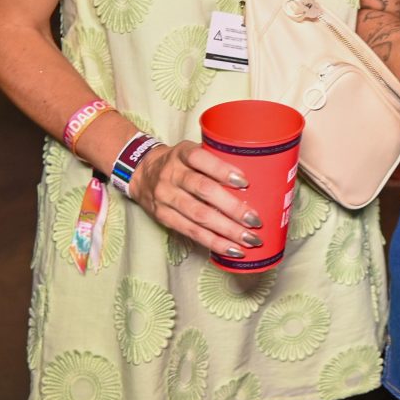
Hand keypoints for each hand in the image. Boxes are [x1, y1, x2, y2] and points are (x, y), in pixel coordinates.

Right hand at [128, 139, 264, 259]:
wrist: (141, 172)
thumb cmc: (179, 162)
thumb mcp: (191, 150)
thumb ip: (216, 159)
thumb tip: (257, 172)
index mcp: (182, 153)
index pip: (201, 159)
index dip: (222, 170)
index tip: (245, 182)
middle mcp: (172, 174)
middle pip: (203, 191)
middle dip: (232, 207)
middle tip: (255, 220)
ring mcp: (166, 197)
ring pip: (198, 216)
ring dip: (227, 230)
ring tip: (249, 239)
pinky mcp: (163, 217)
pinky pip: (190, 232)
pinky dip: (214, 242)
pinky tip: (232, 249)